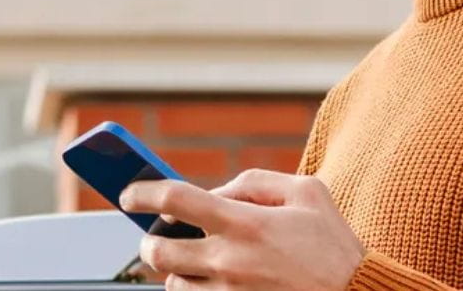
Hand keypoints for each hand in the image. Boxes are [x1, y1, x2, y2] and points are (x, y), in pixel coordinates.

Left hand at [119, 169, 364, 290]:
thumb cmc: (332, 244)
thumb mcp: (306, 193)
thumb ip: (255, 182)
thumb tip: (216, 192)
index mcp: (245, 222)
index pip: (175, 200)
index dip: (143, 193)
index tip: (130, 194)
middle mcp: (230, 260)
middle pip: (158, 251)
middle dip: (149, 242)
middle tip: (156, 236)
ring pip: (173, 283)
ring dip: (174, 270)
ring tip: (196, 261)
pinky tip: (211, 281)